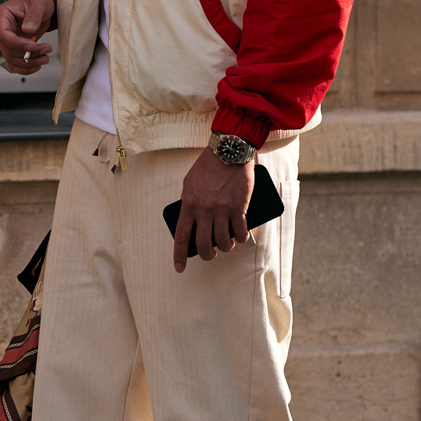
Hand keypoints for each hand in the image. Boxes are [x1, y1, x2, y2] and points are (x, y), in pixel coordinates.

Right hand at [0, 0, 55, 74]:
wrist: (40, 5)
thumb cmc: (37, 0)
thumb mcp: (38, 4)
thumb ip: (33, 16)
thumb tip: (28, 30)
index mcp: (2, 15)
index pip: (3, 34)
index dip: (17, 44)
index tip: (33, 45)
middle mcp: (1, 28)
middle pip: (8, 49)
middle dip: (27, 54)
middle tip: (46, 49)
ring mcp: (7, 39)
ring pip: (12, 58)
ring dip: (29, 62)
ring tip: (45, 57)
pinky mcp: (13, 47)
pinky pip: (15, 62)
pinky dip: (25, 67)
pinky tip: (37, 65)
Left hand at [171, 148, 254, 272]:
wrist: (228, 151)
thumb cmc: (208, 166)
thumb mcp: (189, 183)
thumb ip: (188, 202)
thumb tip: (190, 220)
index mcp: (188, 204)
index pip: (181, 236)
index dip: (178, 255)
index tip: (178, 268)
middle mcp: (204, 210)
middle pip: (203, 245)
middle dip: (207, 256)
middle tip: (210, 255)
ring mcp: (222, 210)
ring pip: (223, 242)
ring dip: (225, 247)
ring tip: (227, 244)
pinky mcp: (239, 207)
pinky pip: (240, 232)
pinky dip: (241, 238)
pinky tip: (241, 237)